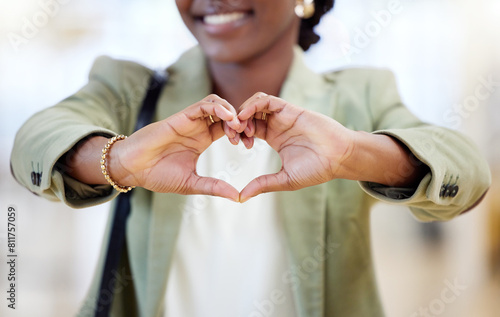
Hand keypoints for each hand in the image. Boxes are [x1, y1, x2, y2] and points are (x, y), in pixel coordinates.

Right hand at [110, 95, 240, 200]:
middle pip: (226, 113)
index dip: (241, 132)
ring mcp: (190, 121)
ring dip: (231, 111)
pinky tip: (228, 117)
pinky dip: (218, 107)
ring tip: (239, 126)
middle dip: (241, 121)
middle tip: (247, 135)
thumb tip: (238, 197)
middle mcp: (198, 127)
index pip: (228, 128)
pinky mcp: (181, 117)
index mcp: (202, 139)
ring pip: (217, 104)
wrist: (132, 169)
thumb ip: (215, 187)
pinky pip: (203, 105)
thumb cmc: (157, 175)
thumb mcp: (192, 183)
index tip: (249, 145)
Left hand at [235, 93, 355, 201]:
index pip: (249, 128)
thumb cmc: (317, 169)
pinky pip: (268, 100)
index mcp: (274, 137)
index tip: (234, 144)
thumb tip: (242, 197)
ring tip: (238, 126)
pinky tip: (245, 115)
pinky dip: (253, 105)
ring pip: (256, 104)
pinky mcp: (291, 109)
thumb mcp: (285, 179)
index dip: (238, 133)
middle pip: (249, 114)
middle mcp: (277, 124)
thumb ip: (263, 185)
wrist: (339, 158)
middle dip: (236, 122)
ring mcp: (284, 116)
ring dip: (243, 112)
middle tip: (232, 135)